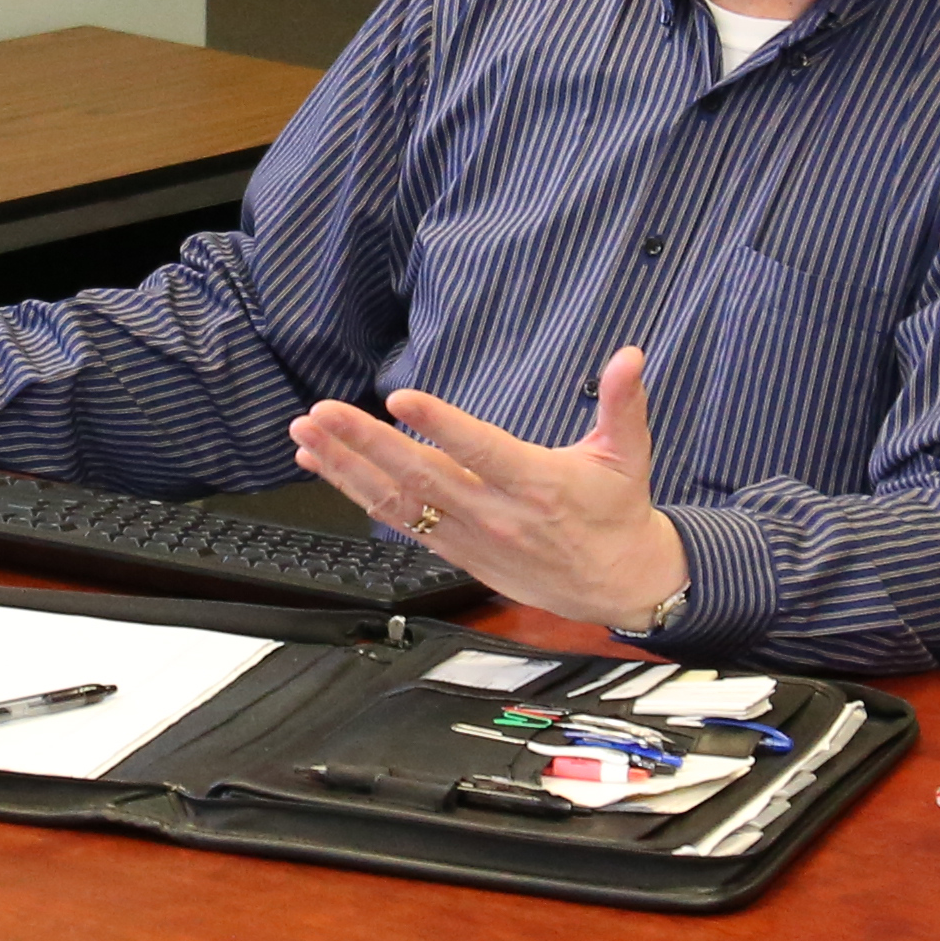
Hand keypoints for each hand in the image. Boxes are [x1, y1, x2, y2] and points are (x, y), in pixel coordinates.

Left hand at [288, 348, 686, 634]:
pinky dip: (359, 495)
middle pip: (422, 477)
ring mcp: (470, 538)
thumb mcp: (629, 455)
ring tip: (308, 436)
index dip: (442, 426)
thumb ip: (624, 403)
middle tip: (323, 412)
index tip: (401, 399)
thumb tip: (631, 355)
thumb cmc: (618, 513)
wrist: (618, 585)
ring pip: (399, 504)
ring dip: (347, 470)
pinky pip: (399, 524)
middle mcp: (497, 515)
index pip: (482, 451)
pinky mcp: (456, 553)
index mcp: (539, 485)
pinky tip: (326, 469)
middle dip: (366, 444)